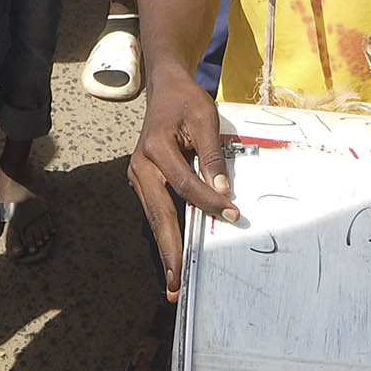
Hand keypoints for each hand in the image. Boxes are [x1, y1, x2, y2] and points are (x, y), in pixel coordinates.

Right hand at [128, 70, 237, 298]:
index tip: (231, 214)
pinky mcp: (144, 180)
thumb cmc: (186, 101)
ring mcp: (139, 175)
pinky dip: (164, 232)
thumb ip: (212, 153)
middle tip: (177, 281)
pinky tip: (172, 254)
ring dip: (165, 248)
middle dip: (169, 249)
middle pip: (159, 213)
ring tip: (173, 279)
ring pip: (154, 216)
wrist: (164, 89)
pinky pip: (156, 209)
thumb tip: (222, 189)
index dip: (209, 201)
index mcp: (156, 148)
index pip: (185, 184)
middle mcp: (142, 165)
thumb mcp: (205, 117)